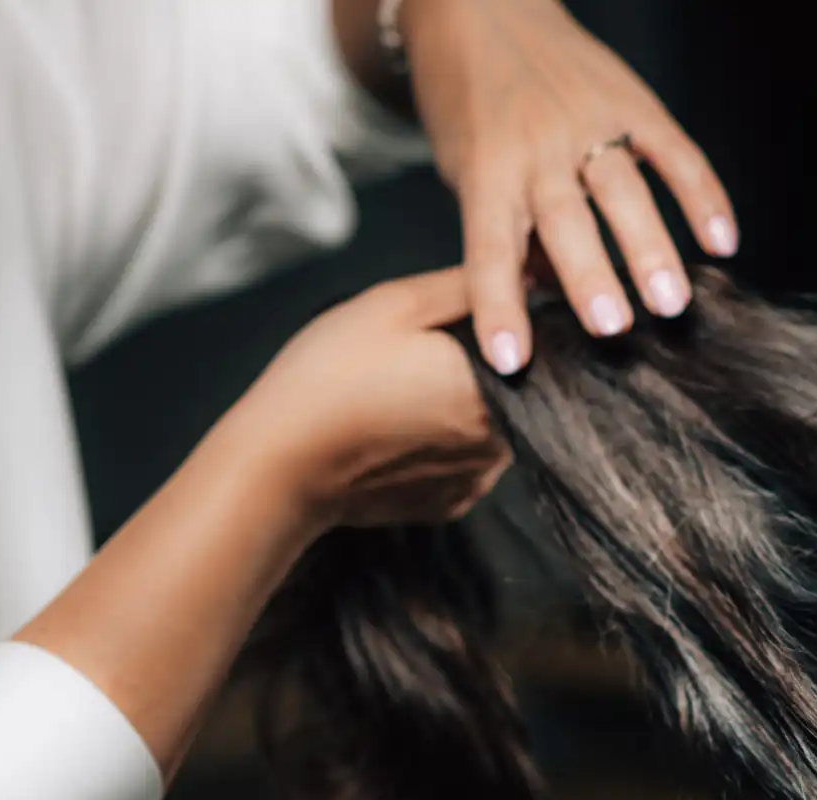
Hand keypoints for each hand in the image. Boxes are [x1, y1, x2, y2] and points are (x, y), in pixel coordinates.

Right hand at [227, 266, 509, 530]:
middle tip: (422, 357)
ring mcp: (480, 479)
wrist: (281, 464)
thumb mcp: (396, 304)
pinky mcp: (453, 504)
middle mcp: (504, 441)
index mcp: (499, 385)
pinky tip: (403, 431)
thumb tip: (524, 278)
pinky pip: (465, 463)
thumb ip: (467, 288)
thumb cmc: (334, 373)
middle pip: (516, 390)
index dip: (505, 329)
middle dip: (482, 368)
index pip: (535, 349)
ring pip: (492, 428)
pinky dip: (444, 445)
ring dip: (464, 409)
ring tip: (408, 393)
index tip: (464, 321)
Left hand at [398, 0, 737, 373]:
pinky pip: (674, 152)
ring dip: (650, 248)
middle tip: (614, 328)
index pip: (489, 247)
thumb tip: (553, 299)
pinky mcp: (632, 101)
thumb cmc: (468, 106)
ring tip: (673, 302)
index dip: (499, 305)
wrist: (478, 7)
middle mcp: (537, 145)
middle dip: (590, 275)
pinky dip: (701, 196)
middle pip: (566, 218)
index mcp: (486, 168)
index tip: (509, 361)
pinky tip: (724, 243)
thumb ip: (510, 229)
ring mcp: (588, 120)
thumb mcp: (466, 169)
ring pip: (623, 189)